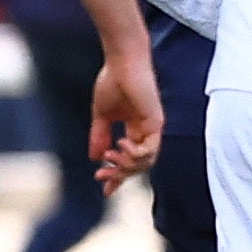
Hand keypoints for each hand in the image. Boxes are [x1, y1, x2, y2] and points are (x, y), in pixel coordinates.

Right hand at [89, 44, 163, 193]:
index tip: (104, 190)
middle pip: (138, 165)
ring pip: (145, 162)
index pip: (129, 160)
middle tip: (101, 177)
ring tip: (110, 157)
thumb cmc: (112, 82)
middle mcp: (146, 131)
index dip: (117, 176)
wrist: (121, 62)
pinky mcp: (156, 121)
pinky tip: (120, 146)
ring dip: (125, 165)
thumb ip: (100, 136)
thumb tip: (95, 159)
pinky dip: (135, 154)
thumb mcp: (101, 115)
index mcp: (135, 129)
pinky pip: (151, 149)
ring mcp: (153, 127)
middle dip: (118, 175)